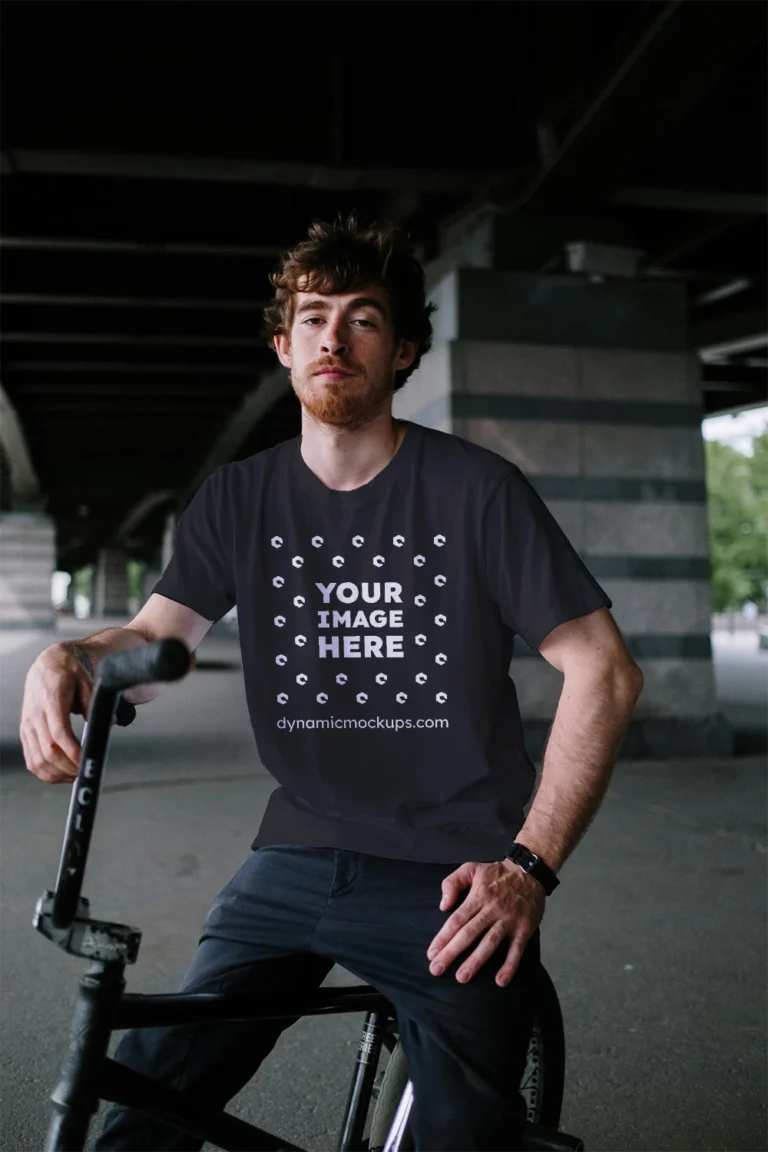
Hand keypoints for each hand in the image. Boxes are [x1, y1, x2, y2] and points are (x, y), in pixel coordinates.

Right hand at [19, 644, 89, 782]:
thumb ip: (94, 704)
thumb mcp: (87, 680)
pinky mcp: (26, 732)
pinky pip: (30, 759)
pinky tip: (60, 773)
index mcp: (51, 700)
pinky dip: (44, 771)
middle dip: (68, 767)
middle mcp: (35, 715)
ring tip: (75, 775)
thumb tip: (110, 723)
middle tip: (84, 771)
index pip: (59, 733)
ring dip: (56, 773)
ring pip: (36, 759)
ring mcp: (28, 725)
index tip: (85, 761)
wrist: (48, 664)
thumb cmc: (68, 671)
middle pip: (48, 751)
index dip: (72, 752)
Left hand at [426, 859, 545, 986]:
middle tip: (437, 970)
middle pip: (469, 933)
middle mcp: (491, 910)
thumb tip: (443, 906)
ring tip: (462, 977)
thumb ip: (452, 883)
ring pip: (490, 943)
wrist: (530, 871)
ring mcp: (509, 920)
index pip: (457, 920)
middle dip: (452, 953)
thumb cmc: (496, 873)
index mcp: (477, 896)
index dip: (443, 937)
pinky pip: (517, 949)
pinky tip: (500, 981)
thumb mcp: (471, 868)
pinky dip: (510, 965)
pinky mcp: (524, 928)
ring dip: (476, 961)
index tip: (431, 954)